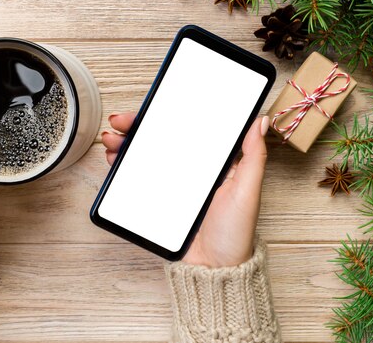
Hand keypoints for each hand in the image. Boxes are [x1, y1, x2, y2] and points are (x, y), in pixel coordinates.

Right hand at [103, 113, 269, 267]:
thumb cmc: (236, 232)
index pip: (187, 129)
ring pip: (145, 156)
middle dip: (137, 126)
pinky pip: (137, 179)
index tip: (152, 105)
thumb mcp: (248, 190)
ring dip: (125, 144)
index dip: (168, 114)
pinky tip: (114, 161)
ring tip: (112, 142)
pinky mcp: (159, 200)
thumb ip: (253, 156)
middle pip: (160, 139)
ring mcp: (172, 185)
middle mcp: (190, 170)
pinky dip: (123, 167)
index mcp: (212, 162)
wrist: (214, 268)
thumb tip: (260, 120)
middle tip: (121, 122)